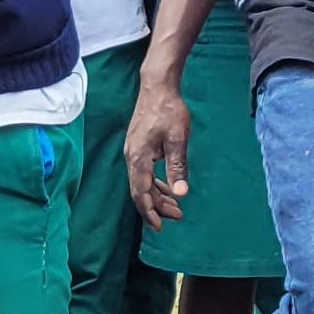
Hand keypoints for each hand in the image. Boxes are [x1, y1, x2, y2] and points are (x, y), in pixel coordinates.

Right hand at [126, 72, 192, 225]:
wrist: (157, 87)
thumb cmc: (168, 111)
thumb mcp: (177, 140)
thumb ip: (177, 167)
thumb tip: (181, 194)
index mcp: (138, 158)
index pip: (141, 192)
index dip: (150, 211)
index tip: (160, 226)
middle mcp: (131, 157)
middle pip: (140, 190)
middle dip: (157, 206)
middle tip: (177, 216)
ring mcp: (133, 152)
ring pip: (142, 182)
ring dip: (157, 196)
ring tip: (175, 206)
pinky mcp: (138, 147)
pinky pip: (144, 172)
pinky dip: (155, 183)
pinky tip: (167, 187)